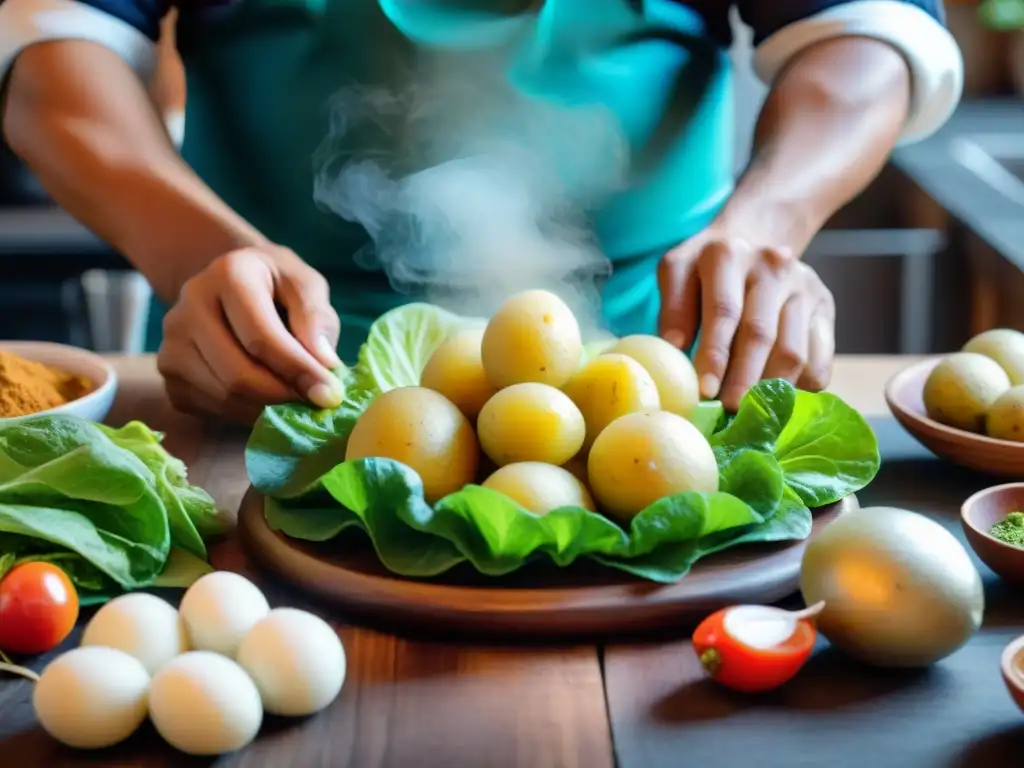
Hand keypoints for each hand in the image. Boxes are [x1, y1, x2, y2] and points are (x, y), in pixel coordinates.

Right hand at [157, 246, 343, 423]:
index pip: (262, 337)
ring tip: (295, 401)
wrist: (229, 284)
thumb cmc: (275, 285)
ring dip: (267, 410)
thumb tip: (323, 364)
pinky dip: (245, 413)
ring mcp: (171, 341)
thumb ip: (317, 318)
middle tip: (314, 404)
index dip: (298, 371)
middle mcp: (189, 306)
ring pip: (224, 397)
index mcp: (228, 275)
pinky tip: (265, 398)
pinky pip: (211, 408)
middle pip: (238, 375)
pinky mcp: (168, 373)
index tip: (330, 394)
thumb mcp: (304, 285)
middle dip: (283, 397)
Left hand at [658, 232, 834, 410]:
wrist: (756, 238)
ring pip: (794, 351)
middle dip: (743, 379)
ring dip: (771, 388)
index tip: (705, 390)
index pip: (724, 312)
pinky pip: (819, 360)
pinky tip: (777, 395)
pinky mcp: (825, 307)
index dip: (714, 355)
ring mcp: (804, 286)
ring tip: (750, 408)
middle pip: (760, 335)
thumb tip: (673, 350)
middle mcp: (772, 265)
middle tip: (729, 410)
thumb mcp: (678, 272)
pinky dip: (800, 386)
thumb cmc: (707, 268)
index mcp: (728, 255)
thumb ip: (673, 309)